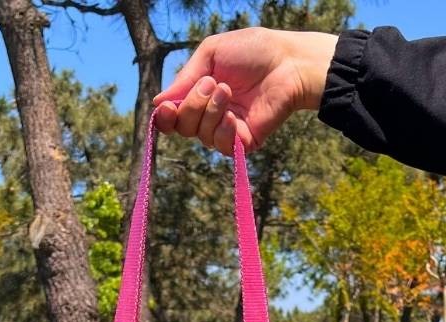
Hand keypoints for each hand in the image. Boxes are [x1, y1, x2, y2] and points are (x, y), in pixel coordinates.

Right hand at [153, 28, 338, 153]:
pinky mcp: (242, 143)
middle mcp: (209, 116)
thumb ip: (184, 78)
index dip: (165, 116)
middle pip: (182, 127)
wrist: (287, 62)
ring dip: (210, 111)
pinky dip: (223, 129)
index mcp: (199, 95)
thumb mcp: (211, 54)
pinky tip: (234, 115)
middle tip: (211, 84)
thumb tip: (157, 103)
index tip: (167, 107)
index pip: (172, 116)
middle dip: (192, 105)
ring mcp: (226, 131)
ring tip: (228, 90)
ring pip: (200, 135)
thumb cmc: (252, 52)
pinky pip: (220, 146)